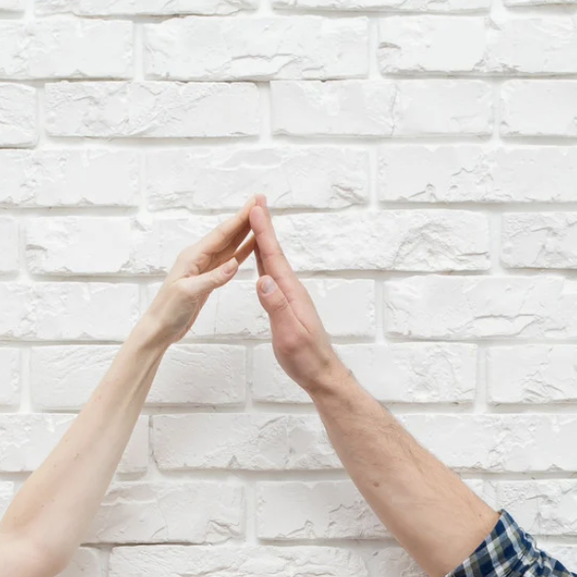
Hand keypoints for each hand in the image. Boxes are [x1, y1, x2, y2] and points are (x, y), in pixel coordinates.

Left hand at [137, 197, 256, 347]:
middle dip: (245, 218)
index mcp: (193, 257)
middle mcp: (199, 258)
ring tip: (261, 219)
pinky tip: (251, 245)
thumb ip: (212, 278)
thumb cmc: (169, 311)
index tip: (255, 203)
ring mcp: (204, 267)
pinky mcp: (208, 279)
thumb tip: (234, 264)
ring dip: (245, 232)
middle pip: (227, 234)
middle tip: (261, 202)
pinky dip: (241, 252)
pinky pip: (228, 261)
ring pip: (229, 246)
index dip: (240, 218)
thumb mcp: (189, 293)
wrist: (160, 328)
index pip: (222, 234)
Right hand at [247, 197, 348, 394]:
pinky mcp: (287, 305)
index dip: (263, 232)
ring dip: (263, 241)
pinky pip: (273, 275)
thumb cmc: (305, 357)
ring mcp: (290, 296)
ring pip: (272, 262)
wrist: (320, 373)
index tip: (255, 208)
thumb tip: (262, 279)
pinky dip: (264, 261)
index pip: (273, 257)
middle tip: (256, 203)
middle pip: (274, 253)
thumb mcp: (288, 334)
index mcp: (291, 292)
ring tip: (257, 222)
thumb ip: (276, 306)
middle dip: (264, 227)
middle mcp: (291, 289)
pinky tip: (261, 260)